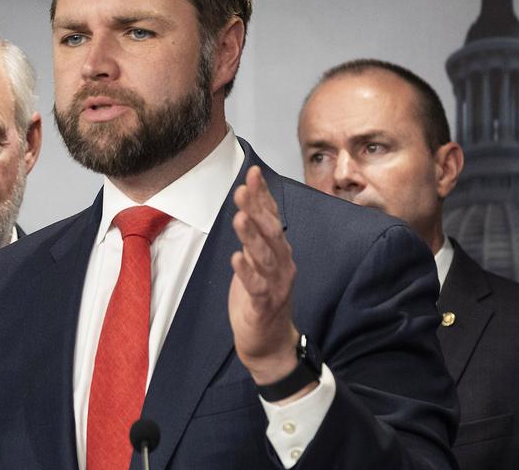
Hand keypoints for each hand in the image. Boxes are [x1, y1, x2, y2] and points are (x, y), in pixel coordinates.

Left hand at [228, 167, 304, 394]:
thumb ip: (256, 233)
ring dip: (251, 236)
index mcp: (279, 251)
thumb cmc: (261, 297)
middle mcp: (282, 264)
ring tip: (239, 217)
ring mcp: (275, 285)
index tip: (253, 173)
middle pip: (270, 232)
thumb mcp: (258, 260)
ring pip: (263, 256)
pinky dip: (247, 272)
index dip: (263, 195)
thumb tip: (251, 200)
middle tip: (242, 190)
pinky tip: (237, 258)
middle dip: (256, 210)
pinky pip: (256, 287)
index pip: (272, 217)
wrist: (270, 344)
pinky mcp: (263, 305)